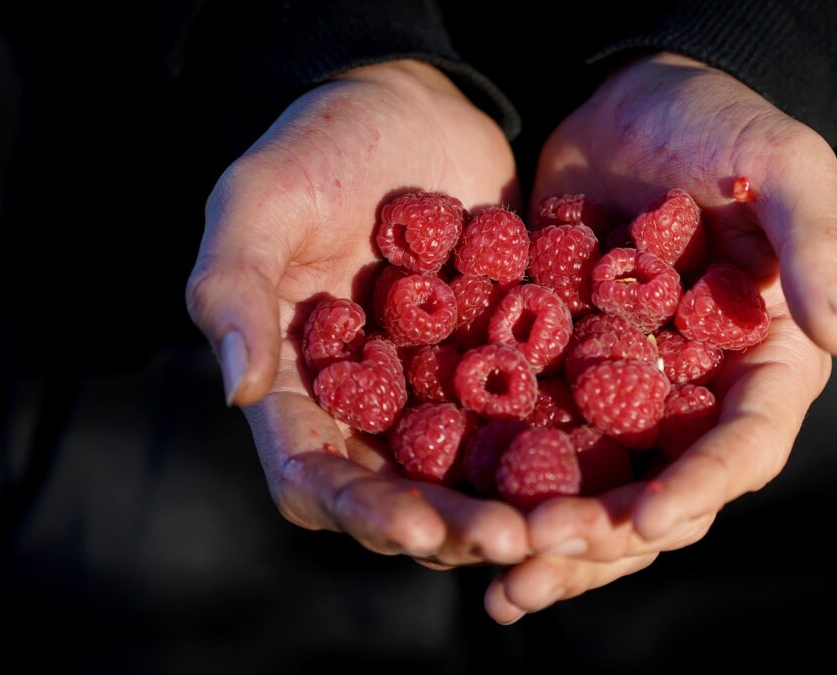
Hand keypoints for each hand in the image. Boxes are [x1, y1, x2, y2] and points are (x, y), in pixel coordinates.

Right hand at [186, 60, 527, 566]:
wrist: (409, 102)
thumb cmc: (317, 144)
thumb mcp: (258, 201)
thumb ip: (231, 288)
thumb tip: (235, 390)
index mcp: (297, 387)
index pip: (315, 477)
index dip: (363, 512)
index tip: (420, 524)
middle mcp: (366, 406)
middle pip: (404, 495)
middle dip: (457, 526)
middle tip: (519, 541)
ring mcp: (435, 391)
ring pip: (473, 475)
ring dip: (516, 506)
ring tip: (567, 520)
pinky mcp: (496, 364)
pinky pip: (527, 418)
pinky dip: (560, 447)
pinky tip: (606, 462)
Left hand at [485, 52, 836, 621]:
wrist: (627, 101)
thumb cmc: (718, 120)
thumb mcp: (781, 162)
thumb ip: (813, 242)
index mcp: (764, 363)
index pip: (744, 443)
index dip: (701, 486)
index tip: (646, 519)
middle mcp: (699, 396)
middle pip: (665, 492)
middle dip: (607, 536)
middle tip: (539, 561)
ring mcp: (630, 396)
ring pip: (600, 491)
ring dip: (555, 545)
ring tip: (501, 587)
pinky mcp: (567, 381)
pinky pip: (541, 449)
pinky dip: (508, 492)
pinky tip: (460, 524)